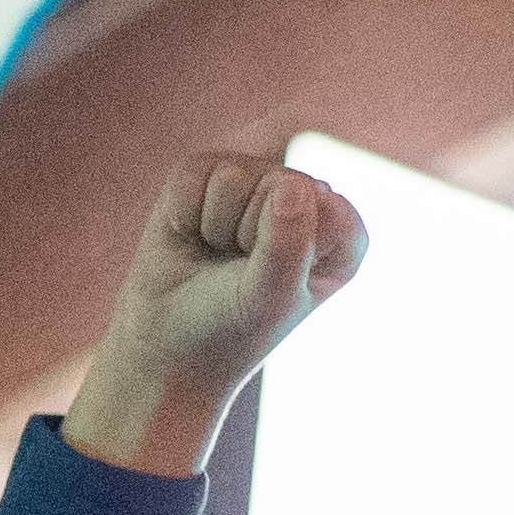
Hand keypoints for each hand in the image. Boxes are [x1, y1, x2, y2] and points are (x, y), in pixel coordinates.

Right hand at [64, 147, 363, 476]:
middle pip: (276, 182)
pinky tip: (191, 236)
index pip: (322, 203)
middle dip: (245, 235)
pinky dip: (183, 213)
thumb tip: (290, 185)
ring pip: (232, 177)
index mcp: (342, 231)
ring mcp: (256, 179)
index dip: (286, 244)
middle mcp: (306, 197)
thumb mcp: (268, 300)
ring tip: (216, 254)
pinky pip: (193, 173)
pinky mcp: (209, 173)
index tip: (272, 280)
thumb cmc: (233, 325)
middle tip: (237, 270)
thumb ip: (287, 247)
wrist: (171, 342)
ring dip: (214, 226)